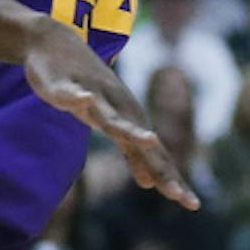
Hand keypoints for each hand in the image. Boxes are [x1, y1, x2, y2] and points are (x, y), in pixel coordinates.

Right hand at [23, 20, 199, 209]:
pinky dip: (80, 97)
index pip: (156, 157)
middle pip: (141, 142)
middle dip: (159, 166)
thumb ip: (133, 154)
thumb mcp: (111, 127)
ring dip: (129, 128)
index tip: (193, 205)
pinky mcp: (67, 85)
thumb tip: (150, 184)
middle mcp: (118, 109)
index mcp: (130, 122)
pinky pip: (73, 93)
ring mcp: (94, 95)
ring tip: (147, 139)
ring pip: (111, 116)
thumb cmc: (88, 90)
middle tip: (176, 194)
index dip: (172, 180)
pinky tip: (85, 99)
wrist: (56, 44)